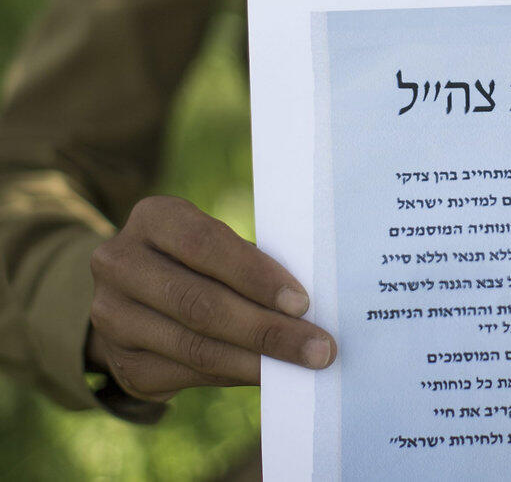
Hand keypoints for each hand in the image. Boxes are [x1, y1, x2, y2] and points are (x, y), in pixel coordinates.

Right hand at [87, 195, 335, 402]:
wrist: (134, 296)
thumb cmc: (200, 260)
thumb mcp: (215, 244)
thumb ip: (248, 263)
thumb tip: (302, 307)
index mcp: (153, 217)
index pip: (205, 243)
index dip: (255, 274)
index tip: (302, 302)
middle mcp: (120, 263)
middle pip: (200, 302)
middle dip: (266, 329)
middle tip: (317, 348)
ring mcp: (111, 316)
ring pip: (194, 345)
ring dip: (255, 361)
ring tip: (300, 366)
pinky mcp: (121, 362)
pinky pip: (186, 374)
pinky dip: (233, 375)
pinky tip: (265, 374)